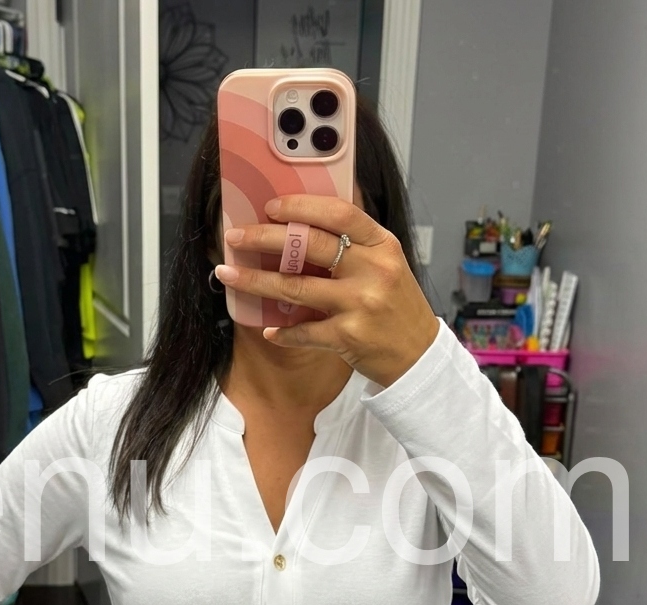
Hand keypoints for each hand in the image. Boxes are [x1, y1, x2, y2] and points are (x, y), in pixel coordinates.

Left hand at [215, 195, 439, 388]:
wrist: (418, 356)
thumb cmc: (396, 308)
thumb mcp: (386, 266)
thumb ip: (354, 247)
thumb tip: (300, 228)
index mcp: (382, 246)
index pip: (339, 214)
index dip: (302, 206)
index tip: (271, 206)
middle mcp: (373, 270)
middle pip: (309, 245)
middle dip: (264, 238)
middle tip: (235, 238)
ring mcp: (360, 304)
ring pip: (295, 287)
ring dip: (255, 281)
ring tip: (227, 274)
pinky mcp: (348, 336)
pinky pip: (303, 330)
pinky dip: (282, 332)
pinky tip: (267, 329)